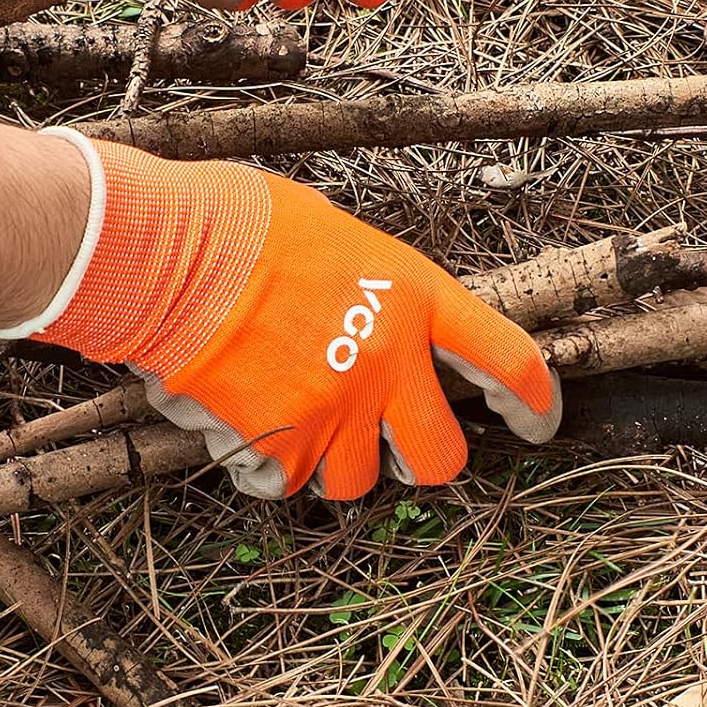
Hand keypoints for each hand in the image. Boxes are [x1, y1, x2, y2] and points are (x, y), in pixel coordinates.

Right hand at [0, 131, 560, 499]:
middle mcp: (388, 364)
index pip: (505, 358)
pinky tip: (242, 421)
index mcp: (411, 296)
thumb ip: (365, 284)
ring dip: (335, 461)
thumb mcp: (330, 231)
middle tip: (397, 445)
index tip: (538, 421)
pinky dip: (269, 465)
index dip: (533, 399)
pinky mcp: (279, 448)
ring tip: (296, 418)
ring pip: (359, 482)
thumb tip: (361, 310)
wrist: (169, 254)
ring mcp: (336, 413)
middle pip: (442, 457)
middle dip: (424, 459)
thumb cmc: (239, 221)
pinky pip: (288, 485)